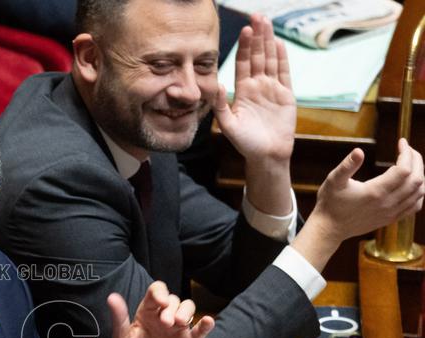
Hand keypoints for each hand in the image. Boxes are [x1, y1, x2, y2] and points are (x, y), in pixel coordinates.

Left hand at [110, 282, 213, 337]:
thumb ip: (119, 319)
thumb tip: (112, 297)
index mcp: (146, 314)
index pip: (155, 292)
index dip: (160, 292)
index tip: (160, 302)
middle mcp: (163, 318)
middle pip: (173, 300)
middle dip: (171, 308)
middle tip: (166, 323)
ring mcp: (178, 330)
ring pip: (188, 309)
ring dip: (186, 312)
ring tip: (179, 323)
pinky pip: (201, 331)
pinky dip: (206, 324)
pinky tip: (207, 322)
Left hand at [214, 14, 294, 163]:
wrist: (266, 156)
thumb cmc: (245, 143)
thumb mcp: (228, 125)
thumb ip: (220, 106)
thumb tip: (217, 84)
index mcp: (242, 91)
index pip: (243, 64)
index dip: (244, 47)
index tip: (245, 29)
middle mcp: (257, 86)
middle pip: (258, 56)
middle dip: (257, 37)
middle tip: (258, 16)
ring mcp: (272, 89)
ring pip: (271, 60)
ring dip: (269, 42)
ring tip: (268, 23)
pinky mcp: (286, 95)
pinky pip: (284, 73)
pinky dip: (282, 59)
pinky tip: (280, 44)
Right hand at [296, 139, 424, 270]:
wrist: (329, 228)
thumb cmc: (330, 203)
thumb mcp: (333, 181)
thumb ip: (347, 166)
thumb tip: (358, 151)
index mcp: (375, 192)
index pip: (404, 169)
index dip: (406, 153)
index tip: (401, 142)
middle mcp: (387, 203)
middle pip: (416, 179)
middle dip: (416, 160)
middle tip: (408, 150)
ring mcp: (391, 212)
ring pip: (419, 192)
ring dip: (420, 174)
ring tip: (411, 163)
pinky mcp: (391, 219)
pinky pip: (415, 206)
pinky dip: (419, 192)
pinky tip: (411, 184)